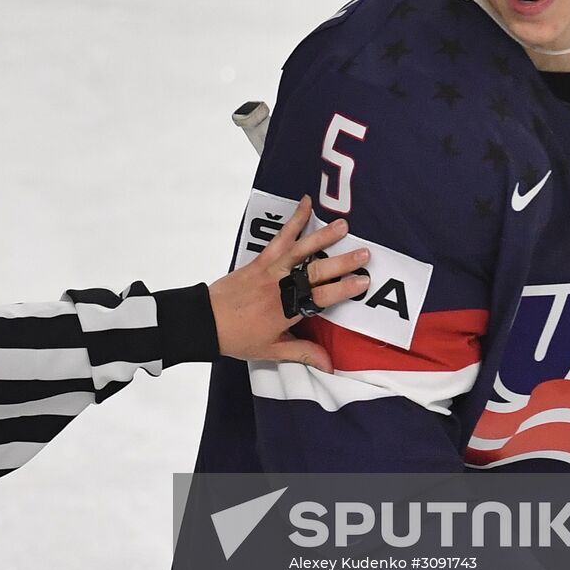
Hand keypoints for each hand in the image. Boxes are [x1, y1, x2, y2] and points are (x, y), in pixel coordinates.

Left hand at [207, 196, 370, 372]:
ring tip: (342, 226)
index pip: (320, 298)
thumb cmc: (237, 338)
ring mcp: (269, 270)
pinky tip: (305, 205)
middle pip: (315, 272)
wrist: (205, 321)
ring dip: (322, 237)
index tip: (363, 281)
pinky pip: (279, 238)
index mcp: (285, 311)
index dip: (343, 289)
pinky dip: (293, 221)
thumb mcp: (271, 351)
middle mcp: (279, 287)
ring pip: (299, 250)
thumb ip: (302, 353)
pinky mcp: (259, 260)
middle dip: (342, 262)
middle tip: (364, 253)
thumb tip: (329, 364)